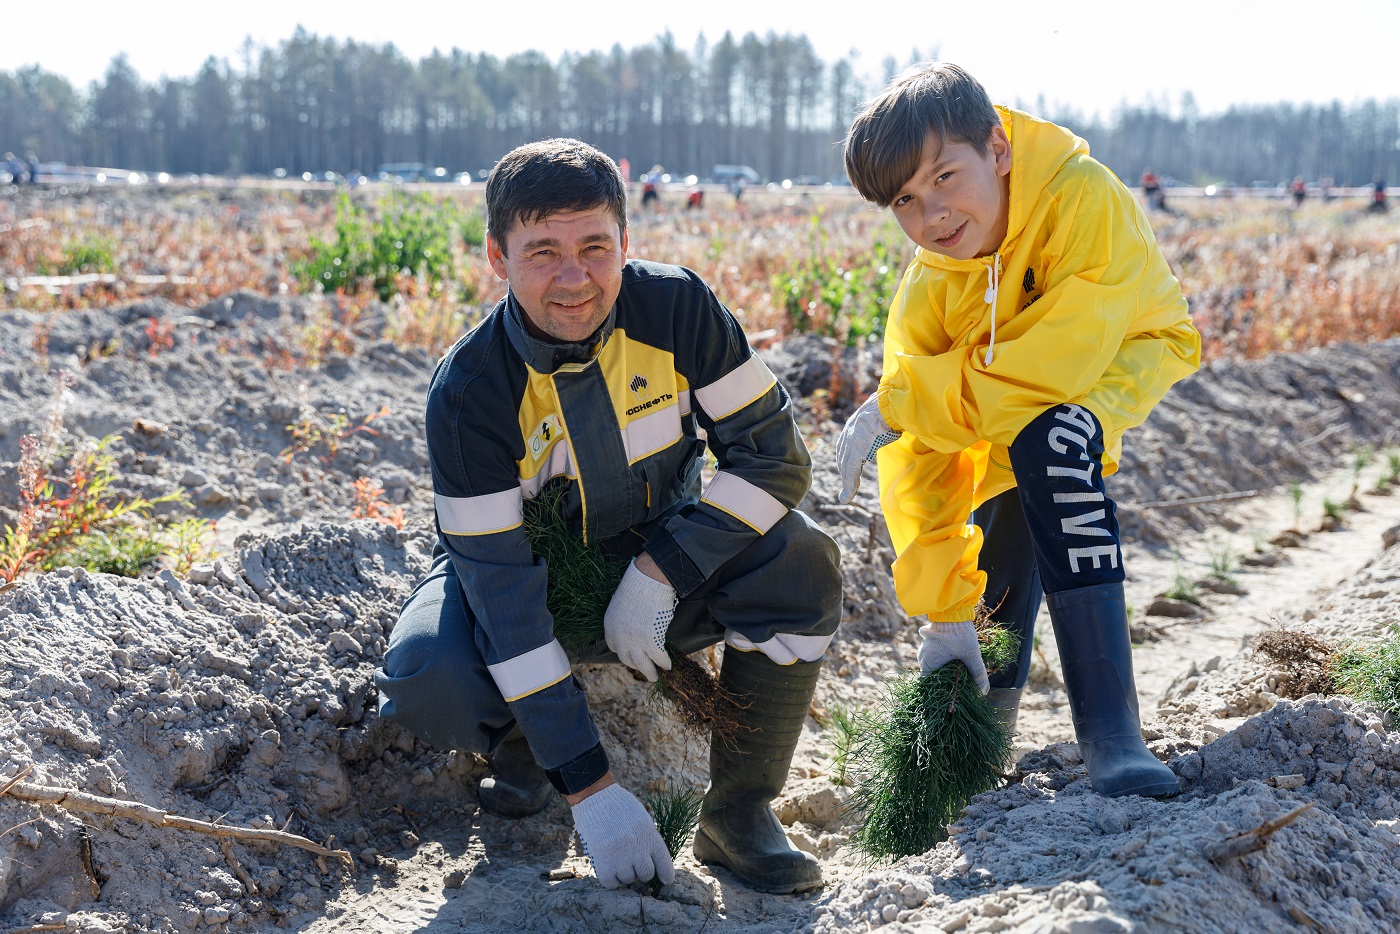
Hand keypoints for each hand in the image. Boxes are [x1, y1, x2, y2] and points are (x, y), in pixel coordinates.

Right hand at [570, 784, 675, 888]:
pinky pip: (611, 883)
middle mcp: (638, 847)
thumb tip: (651, 863)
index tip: (666, 880)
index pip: (664, 862)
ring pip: (628, 879)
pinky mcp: (604, 861)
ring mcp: (621, 856)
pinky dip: (611, 879)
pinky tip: (609, 868)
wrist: (595, 797)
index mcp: (650, 835)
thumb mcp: (641, 819)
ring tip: (617, 860)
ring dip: (624, 874)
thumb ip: (648, 840)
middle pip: (646, 875)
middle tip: (633, 864)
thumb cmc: (619, 806)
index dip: (666, 874)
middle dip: (641, 872)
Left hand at [603, 558, 675, 681]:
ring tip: (654, 676)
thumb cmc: (638, 586)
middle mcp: (619, 637)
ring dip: (649, 672)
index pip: (615, 647)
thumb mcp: (623, 605)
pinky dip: (664, 663)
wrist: (648, 580)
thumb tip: (636, 626)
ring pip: (641, 664)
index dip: (626, 652)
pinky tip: (668, 666)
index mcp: (610, 626)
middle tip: (645, 670)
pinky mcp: (650, 641)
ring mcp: (634, 641)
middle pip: (627, 659)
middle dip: (637, 665)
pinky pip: (658, 657)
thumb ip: (625, 619)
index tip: (633, 655)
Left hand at [835, 393, 899, 503]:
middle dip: (845, 471)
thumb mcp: (888, 412)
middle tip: (847, 485)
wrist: (891, 403)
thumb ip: (889, 419)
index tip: (850, 467)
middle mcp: (850, 432)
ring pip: (846, 467)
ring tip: (847, 496)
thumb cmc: (895, 405)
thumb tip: (905, 417)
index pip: (847, 444)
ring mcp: (850, 442)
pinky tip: (846, 498)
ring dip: (848, 482)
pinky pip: (850, 473)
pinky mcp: (855, 452)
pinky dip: (849, 487)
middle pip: (844, 457)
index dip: (847, 457)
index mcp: (856, 422)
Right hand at [916, 618, 989, 693]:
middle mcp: (923, 656)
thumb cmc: (959, 634)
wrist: (952, 611)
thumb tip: (984, 691)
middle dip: (943, 679)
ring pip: (932, 663)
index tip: (949, 691)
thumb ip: (978, 673)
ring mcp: (924, 646)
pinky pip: (933, 653)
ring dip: (942, 667)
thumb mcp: (971, 655)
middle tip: (956, 682)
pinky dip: (941, 657)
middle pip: (930, 674)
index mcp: (928, 663)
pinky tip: (953, 656)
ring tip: (957, 670)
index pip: (928, 684)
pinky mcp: (929, 639)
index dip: (938, 689)